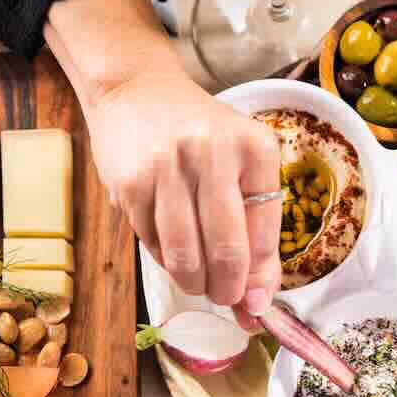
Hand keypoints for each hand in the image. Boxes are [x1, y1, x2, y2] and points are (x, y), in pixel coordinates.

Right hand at [85, 70, 281, 326]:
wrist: (137, 91)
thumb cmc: (203, 137)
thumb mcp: (243, 166)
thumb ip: (257, 231)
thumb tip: (258, 304)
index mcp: (255, 148)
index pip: (265, 235)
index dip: (261, 280)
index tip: (257, 305)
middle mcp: (213, 153)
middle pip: (227, 252)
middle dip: (228, 291)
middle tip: (226, 298)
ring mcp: (168, 168)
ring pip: (186, 257)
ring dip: (195, 284)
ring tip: (200, 282)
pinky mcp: (131, 185)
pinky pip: (154, 245)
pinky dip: (167, 261)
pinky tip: (173, 251)